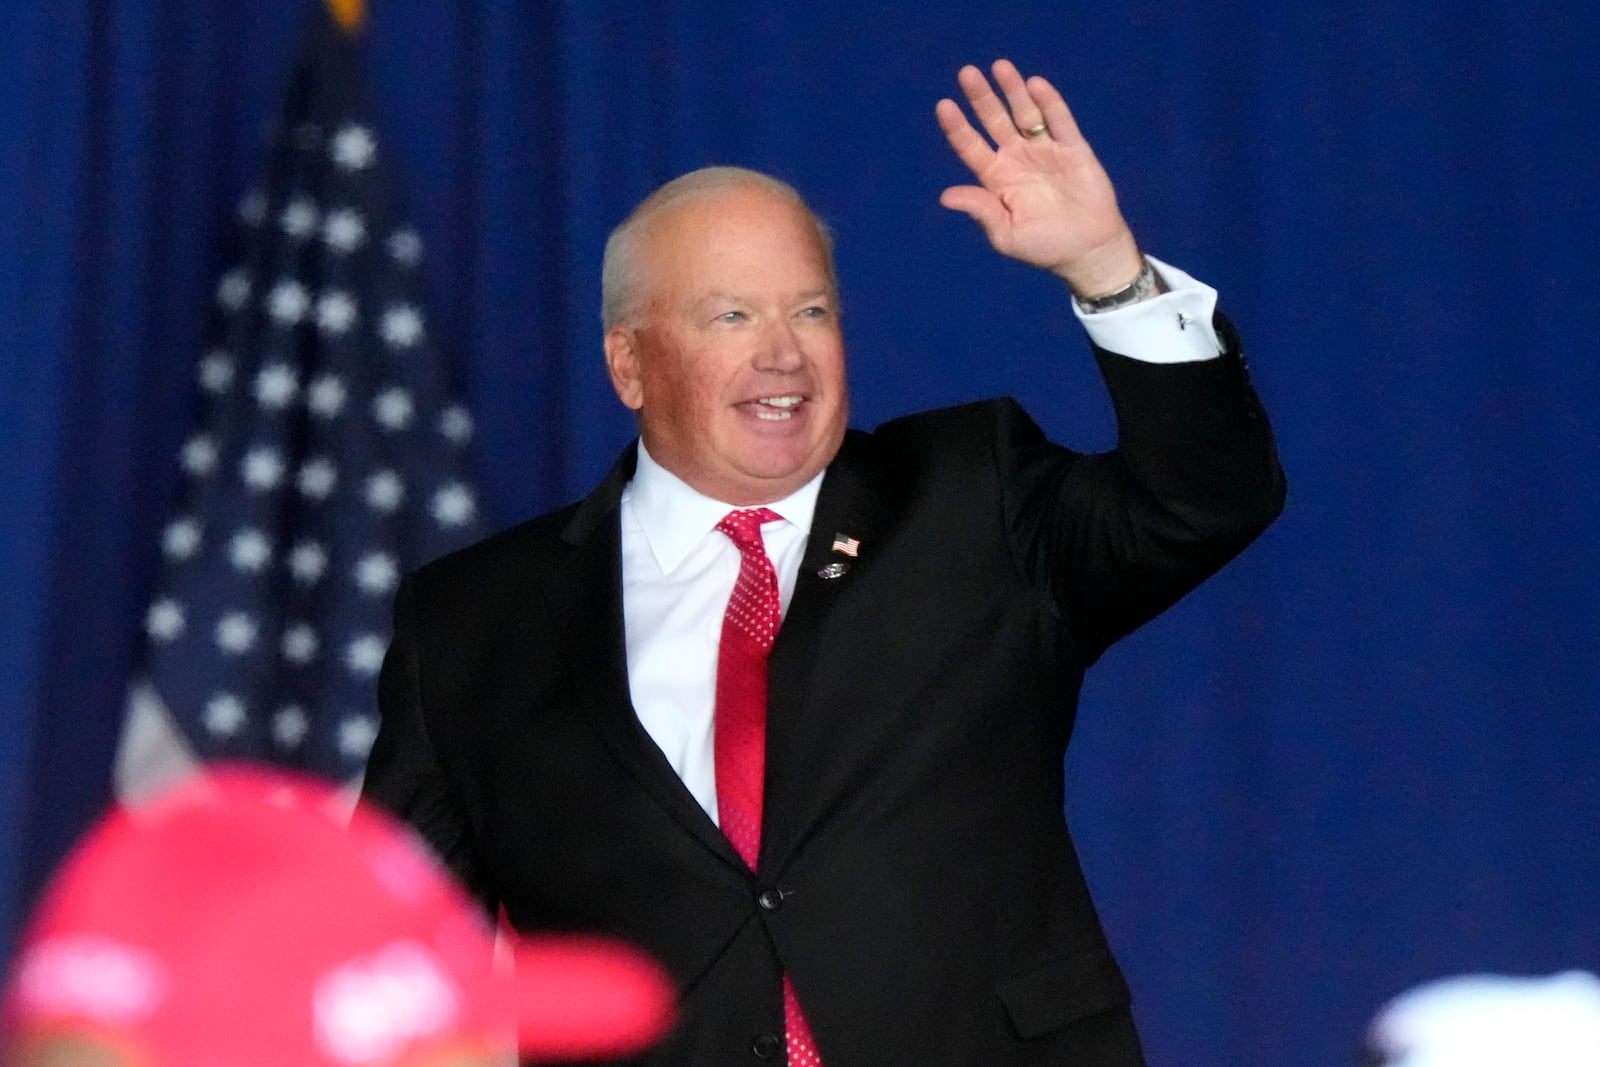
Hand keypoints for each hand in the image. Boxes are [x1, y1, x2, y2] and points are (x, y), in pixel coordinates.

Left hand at [936, 60, 1144, 297]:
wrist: (1086, 251)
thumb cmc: (1043, 246)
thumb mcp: (1005, 234)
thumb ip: (980, 210)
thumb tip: (945, 196)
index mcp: (997, 179)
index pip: (971, 147)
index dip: (957, 127)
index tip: (944, 106)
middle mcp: (1017, 159)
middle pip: (994, 121)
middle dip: (981, 98)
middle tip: (966, 74)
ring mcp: (1045, 151)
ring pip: (1025, 114)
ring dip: (1013, 91)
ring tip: (1000, 67)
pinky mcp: (1073, 149)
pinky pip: (1059, 121)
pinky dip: (1048, 102)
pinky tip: (1035, 85)